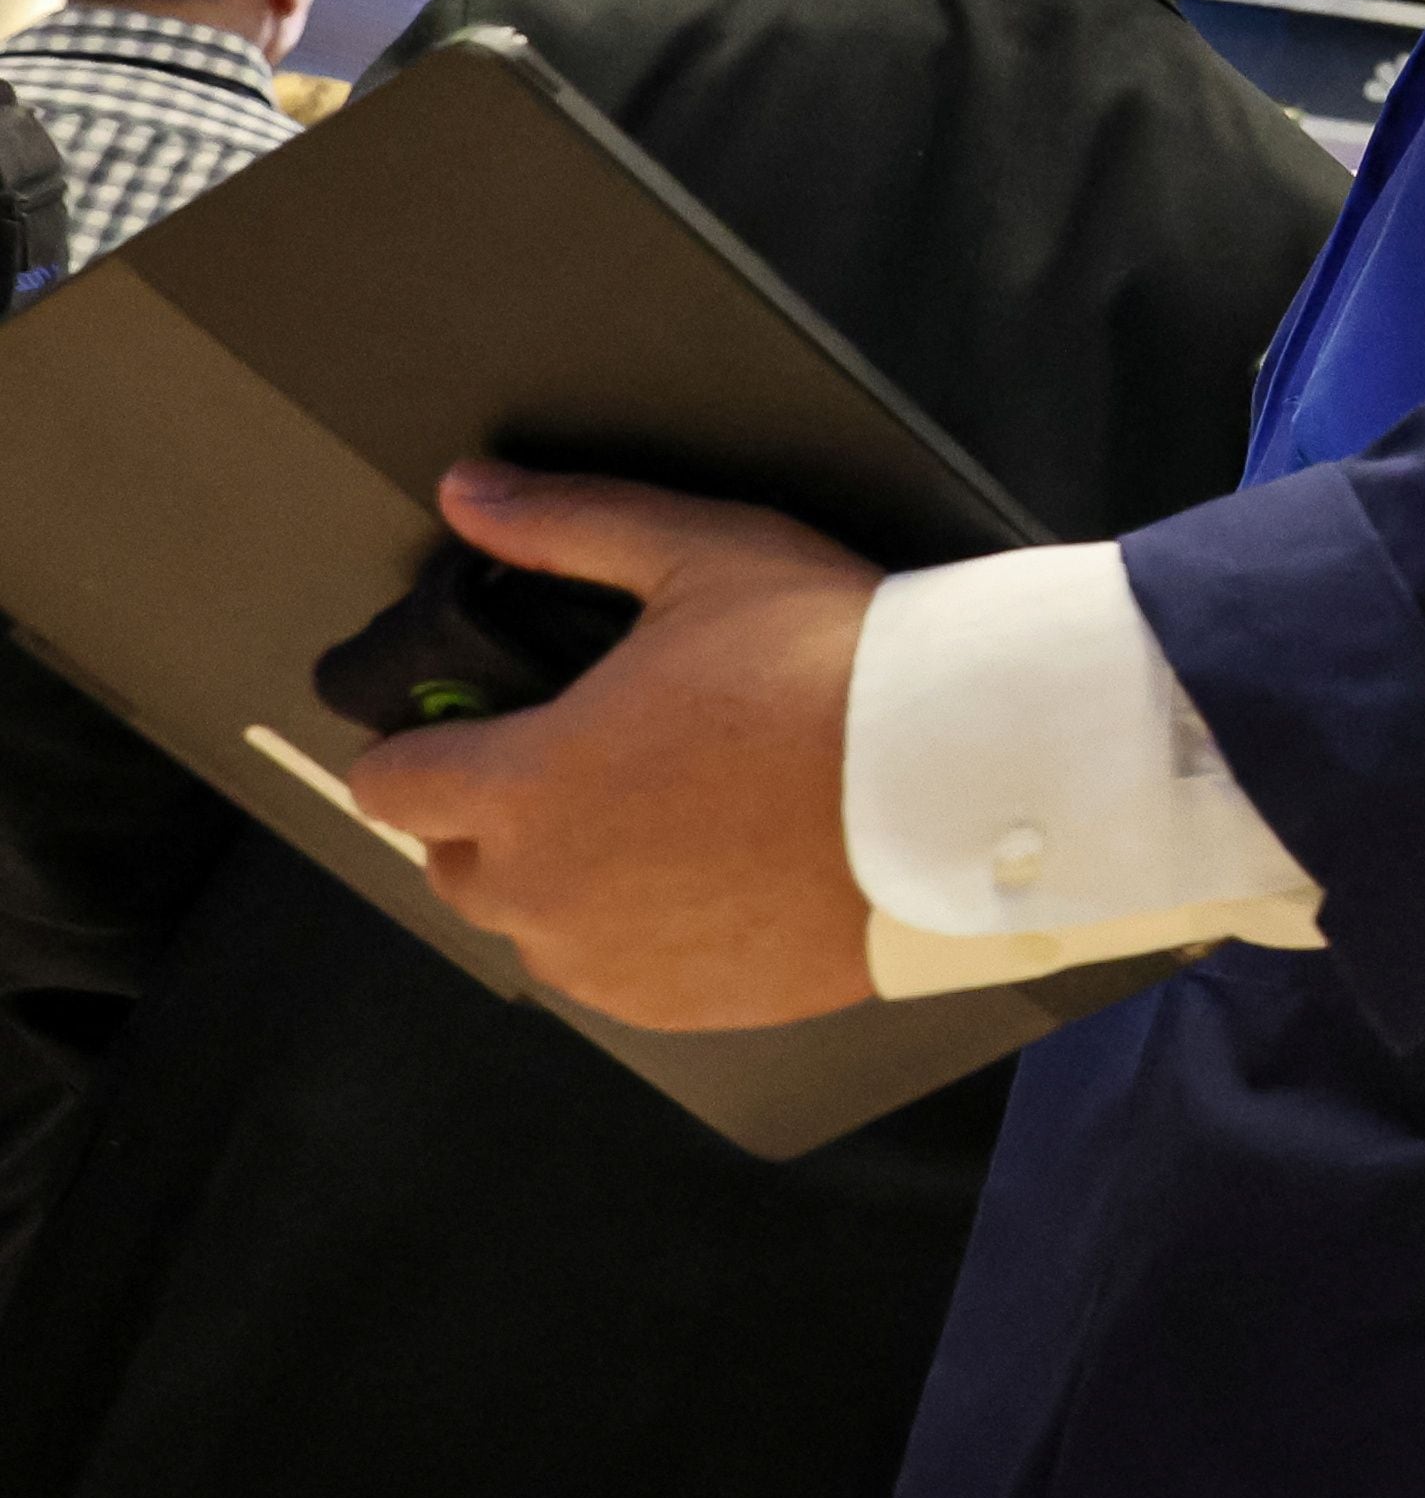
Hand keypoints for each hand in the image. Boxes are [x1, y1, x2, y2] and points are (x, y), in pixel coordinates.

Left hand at [347, 461, 880, 1029]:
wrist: (960, 784)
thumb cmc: (837, 670)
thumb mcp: (702, 557)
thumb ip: (569, 525)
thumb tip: (471, 493)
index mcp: (528, 784)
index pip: (391, 785)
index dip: (416, 745)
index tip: (462, 728)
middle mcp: (548, 892)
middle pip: (453, 866)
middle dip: (492, 815)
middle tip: (586, 761)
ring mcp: (614, 961)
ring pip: (535, 927)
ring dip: (565, 881)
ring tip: (660, 819)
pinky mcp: (684, 1004)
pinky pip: (616, 977)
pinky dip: (638, 934)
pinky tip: (708, 875)